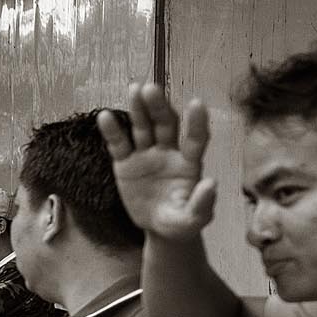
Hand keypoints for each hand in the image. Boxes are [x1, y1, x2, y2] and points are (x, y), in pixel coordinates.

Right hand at [101, 84, 217, 241]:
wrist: (159, 228)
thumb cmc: (181, 223)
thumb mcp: (193, 220)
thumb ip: (202, 204)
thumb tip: (211, 183)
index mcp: (189, 163)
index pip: (195, 139)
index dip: (195, 122)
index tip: (196, 103)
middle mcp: (169, 152)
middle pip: (165, 125)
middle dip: (159, 107)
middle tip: (151, 89)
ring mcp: (146, 155)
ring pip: (142, 128)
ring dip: (138, 109)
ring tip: (134, 89)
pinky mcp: (126, 163)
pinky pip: (119, 145)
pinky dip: (112, 131)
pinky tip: (105, 117)